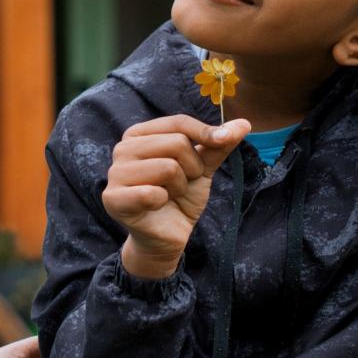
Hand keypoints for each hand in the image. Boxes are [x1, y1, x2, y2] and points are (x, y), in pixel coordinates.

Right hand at [103, 115, 249, 278]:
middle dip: (191, 168)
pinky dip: (163, 202)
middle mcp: (122, 148)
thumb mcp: (202, 168)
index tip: (225, 141)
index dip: (206, 133)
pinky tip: (156, 207)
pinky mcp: (113, 199)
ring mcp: (115, 173)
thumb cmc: (180, 197)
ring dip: (179, 187)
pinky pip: (153, 193)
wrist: (167, 235)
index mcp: (139, 134)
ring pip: (168, 167)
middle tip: (182, 184)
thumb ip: (218, 145)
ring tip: (170, 195)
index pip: (178, 122)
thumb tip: (245, 124)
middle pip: (176, 143)